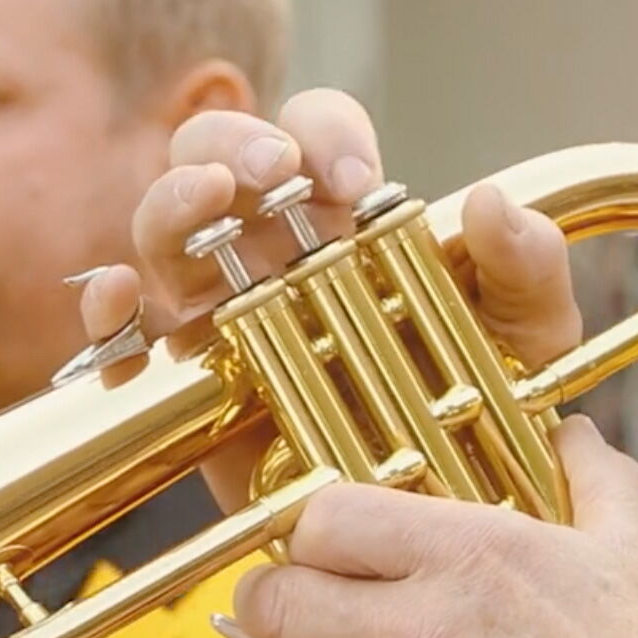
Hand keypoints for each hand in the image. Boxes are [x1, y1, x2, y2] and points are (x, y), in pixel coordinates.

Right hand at [77, 89, 582, 509]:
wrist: (451, 507)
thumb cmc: (491, 404)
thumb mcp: (531, 333)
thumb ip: (526, 266)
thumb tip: (489, 201)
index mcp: (346, 214)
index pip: (311, 130)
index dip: (321, 134)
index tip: (353, 182)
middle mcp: (271, 248)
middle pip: (214, 153)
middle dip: (234, 143)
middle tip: (275, 175)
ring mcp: (220, 311)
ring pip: (162, 228)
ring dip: (174, 200)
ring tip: (210, 204)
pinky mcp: (190, 382)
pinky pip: (124, 337)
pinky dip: (107, 313)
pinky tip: (122, 301)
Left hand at [228, 417, 637, 637]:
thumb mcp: (636, 548)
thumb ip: (595, 479)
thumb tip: (576, 434)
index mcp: (470, 552)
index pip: (324, 519)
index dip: (311, 532)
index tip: (320, 550)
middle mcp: (426, 630)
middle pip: (277, 605)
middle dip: (271, 608)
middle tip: (289, 616)